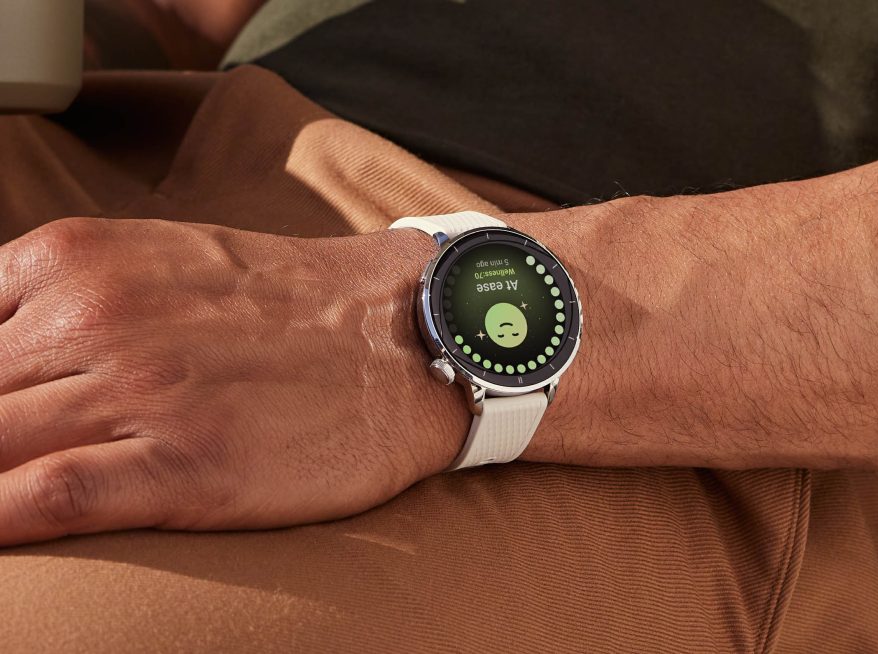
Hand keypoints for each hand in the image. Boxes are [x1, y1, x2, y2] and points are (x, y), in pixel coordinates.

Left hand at [0, 218, 465, 545]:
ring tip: (7, 487)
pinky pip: (50, 497)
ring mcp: (138, 391)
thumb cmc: (288, 304)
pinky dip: (4, 518)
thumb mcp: (159, 263)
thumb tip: (9, 353)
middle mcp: (92, 318)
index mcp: (76, 262)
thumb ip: (66, 298)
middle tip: (10, 446)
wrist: (400, 332)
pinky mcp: (185, 463)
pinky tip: (6, 528)